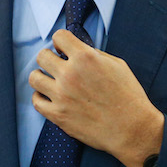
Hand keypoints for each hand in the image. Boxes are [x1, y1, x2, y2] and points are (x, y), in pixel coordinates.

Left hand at [29, 29, 163, 166]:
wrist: (132, 129)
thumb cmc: (129, 96)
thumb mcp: (117, 65)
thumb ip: (93, 54)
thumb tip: (77, 51)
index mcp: (85, 58)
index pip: (58, 36)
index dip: (61, 41)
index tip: (64, 49)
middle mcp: (69, 74)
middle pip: (41, 56)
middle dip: (49, 57)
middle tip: (56, 65)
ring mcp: (61, 96)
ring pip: (34, 78)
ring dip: (42, 76)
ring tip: (50, 80)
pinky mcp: (58, 115)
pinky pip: (36, 101)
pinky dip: (41, 97)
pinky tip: (49, 97)